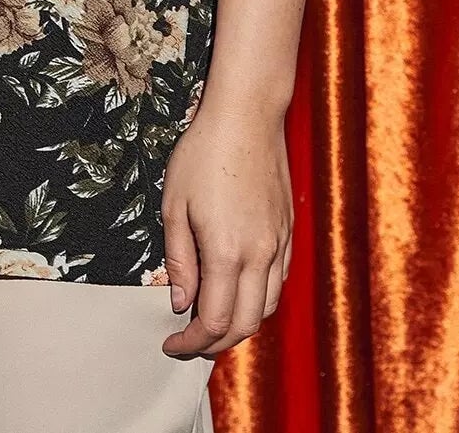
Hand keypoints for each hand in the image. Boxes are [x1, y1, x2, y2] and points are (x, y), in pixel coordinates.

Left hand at [157, 96, 292, 357]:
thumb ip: (179, 260)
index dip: (190, 343)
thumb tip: (180, 303)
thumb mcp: (174, 205)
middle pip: (245, 325)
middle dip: (215, 344)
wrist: (247, 116)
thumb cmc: (203, 154)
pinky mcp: (287, 231)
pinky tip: (238, 290)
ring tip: (212, 319)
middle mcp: (260, 255)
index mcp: (227, 253)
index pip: (214, 322)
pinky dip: (258, 299)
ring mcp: (278, 244)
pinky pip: (278, 281)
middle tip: (189, 340)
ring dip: (240, 324)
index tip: (170, 343)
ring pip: (266, 307)